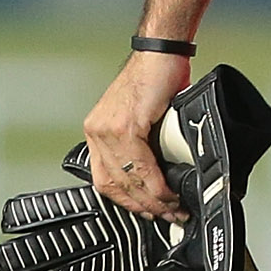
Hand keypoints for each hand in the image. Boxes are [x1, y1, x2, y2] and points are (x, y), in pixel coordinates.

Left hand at [83, 51, 190, 220]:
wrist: (161, 54)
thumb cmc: (157, 81)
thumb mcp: (142, 118)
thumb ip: (143, 145)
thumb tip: (159, 175)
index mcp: (97, 132)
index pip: (104, 180)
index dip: (127, 203)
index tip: (148, 213)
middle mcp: (97, 131)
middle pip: (116, 183)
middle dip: (144, 206)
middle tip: (168, 216)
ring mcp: (108, 128)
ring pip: (128, 178)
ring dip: (153, 199)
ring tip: (173, 208)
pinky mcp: (125, 124)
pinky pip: (140, 165)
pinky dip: (156, 183)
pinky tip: (169, 192)